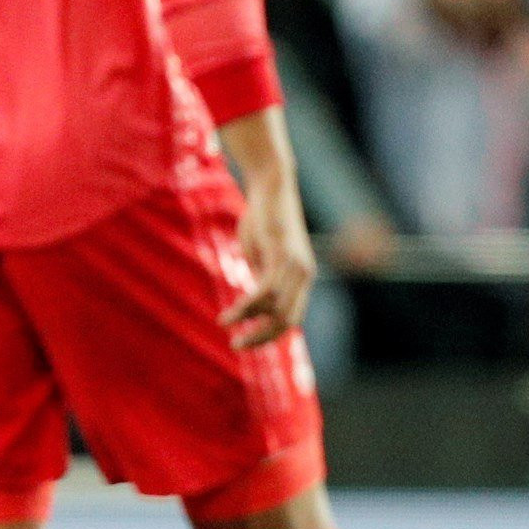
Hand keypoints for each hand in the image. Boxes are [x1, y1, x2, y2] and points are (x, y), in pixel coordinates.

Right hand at [223, 170, 317, 350]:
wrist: (271, 182)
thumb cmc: (263, 215)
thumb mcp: (261, 252)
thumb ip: (261, 275)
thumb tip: (254, 300)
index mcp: (302, 276)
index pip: (292, 318)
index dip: (270, 334)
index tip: (246, 340)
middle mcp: (304, 274)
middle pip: (288, 322)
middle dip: (262, 337)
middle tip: (237, 346)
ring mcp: (296, 266)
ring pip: (275, 309)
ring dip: (247, 321)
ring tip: (224, 323)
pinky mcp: (281, 255)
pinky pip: (265, 291)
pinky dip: (247, 307)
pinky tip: (231, 312)